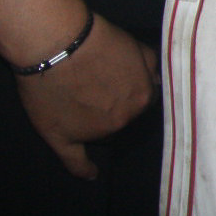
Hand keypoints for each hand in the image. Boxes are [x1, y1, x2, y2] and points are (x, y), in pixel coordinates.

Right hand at [14, 12, 157, 179]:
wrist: (58, 44)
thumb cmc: (99, 41)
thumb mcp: (136, 46)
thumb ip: (150, 66)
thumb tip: (157, 81)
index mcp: (141, 98)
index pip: (145, 100)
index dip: (134, 89)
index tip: (123, 83)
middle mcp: (122, 120)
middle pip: (124, 116)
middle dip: (117, 104)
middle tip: (100, 87)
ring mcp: (93, 132)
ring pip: (101, 131)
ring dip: (98, 122)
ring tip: (83, 99)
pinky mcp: (63, 138)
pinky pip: (75, 162)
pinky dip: (83, 169)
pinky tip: (90, 174)